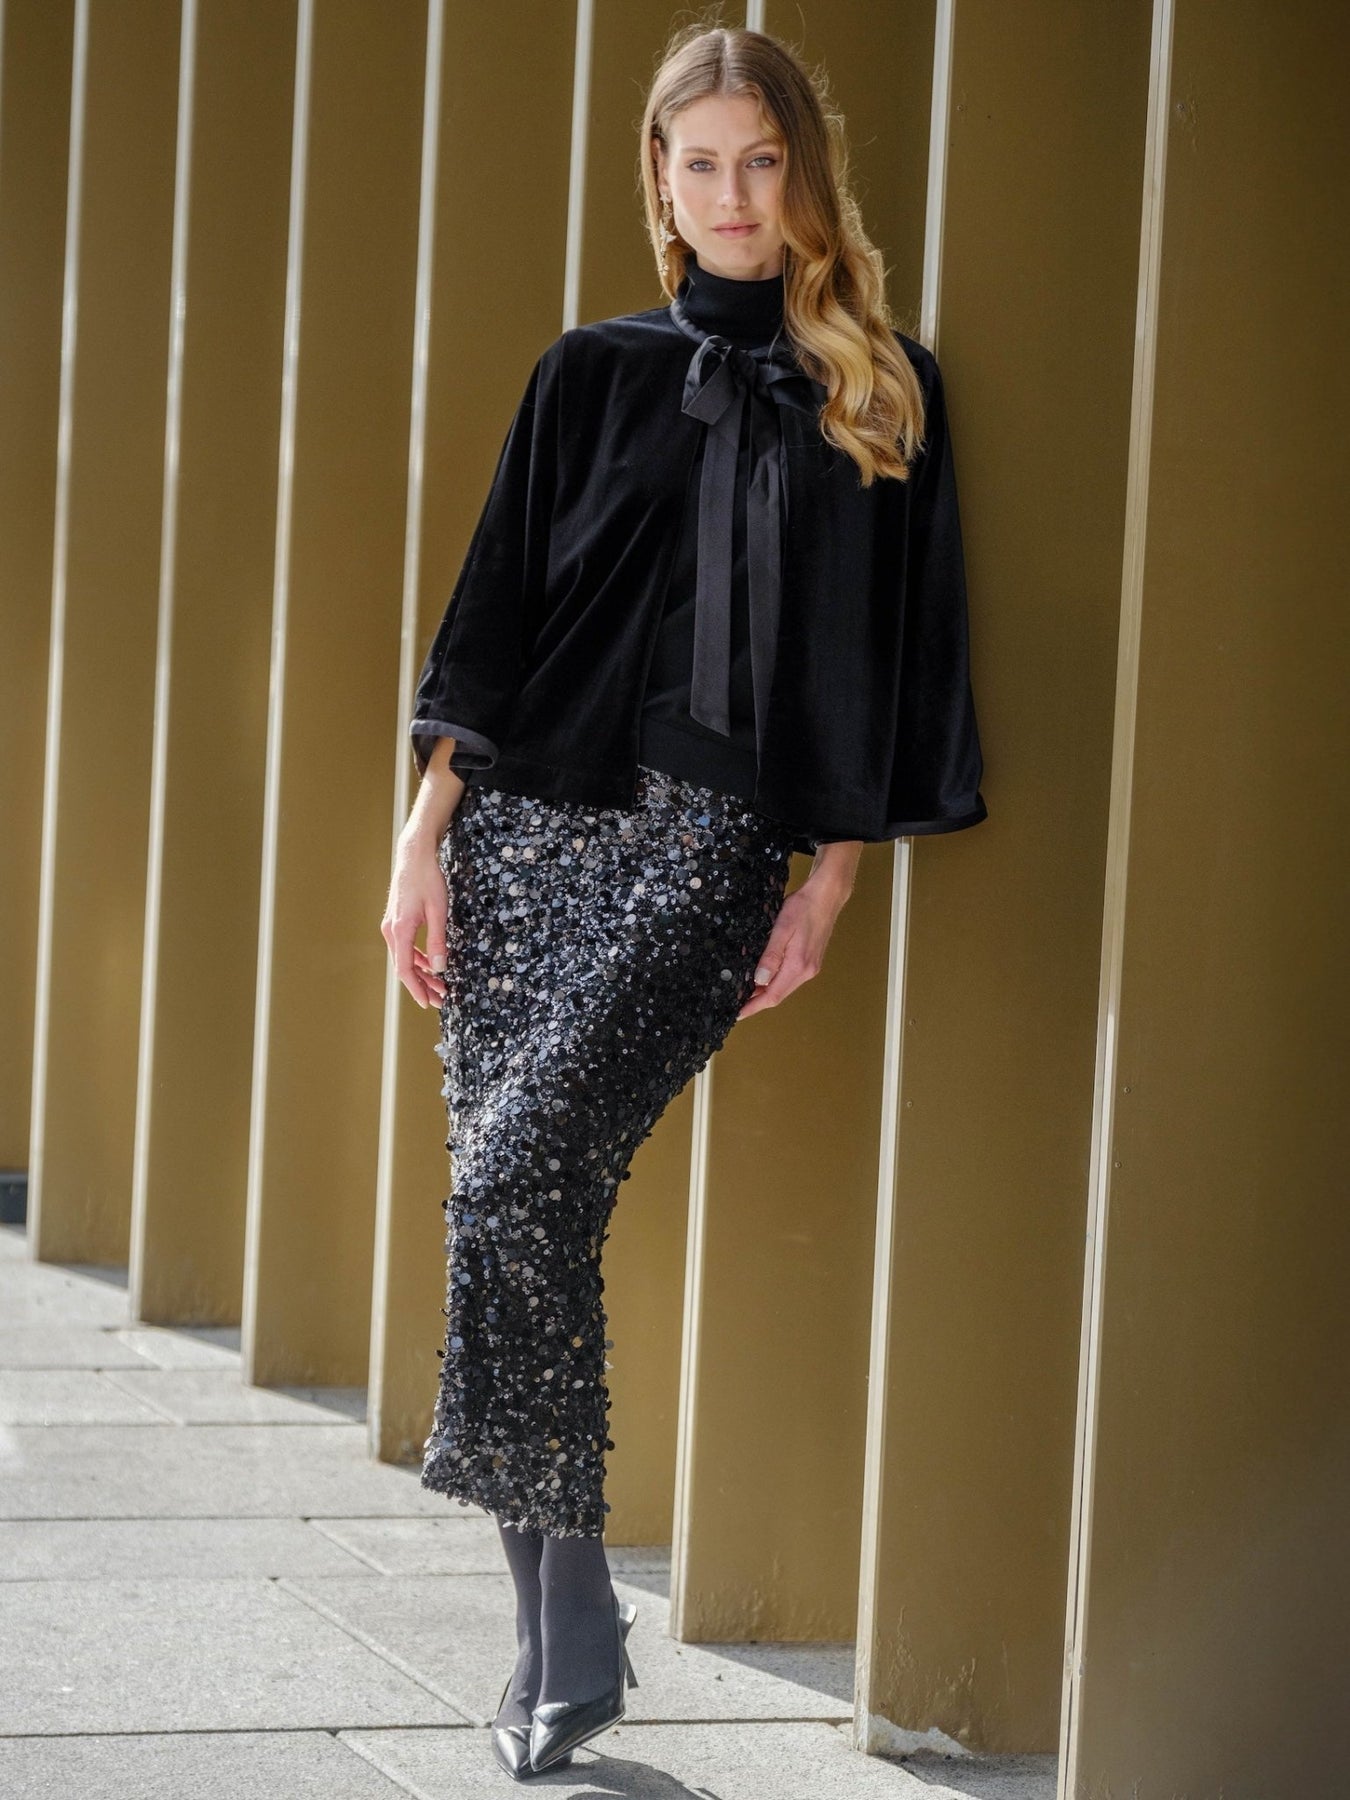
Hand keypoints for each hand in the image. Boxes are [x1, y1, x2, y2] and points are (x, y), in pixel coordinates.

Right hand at [381, 826, 449, 1008]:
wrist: (414, 856)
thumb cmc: (427, 879)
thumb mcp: (439, 911)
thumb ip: (438, 940)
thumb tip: (440, 967)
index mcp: (400, 930)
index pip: (405, 970)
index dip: (416, 989)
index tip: (428, 1003)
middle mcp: (391, 931)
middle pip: (405, 967)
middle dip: (423, 985)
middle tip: (441, 999)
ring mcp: (391, 926)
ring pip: (405, 958)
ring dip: (422, 973)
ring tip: (440, 985)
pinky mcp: (396, 921)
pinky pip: (405, 947)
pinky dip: (418, 958)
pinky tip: (431, 964)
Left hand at [735, 858, 855, 1019]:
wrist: (826, 897)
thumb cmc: (803, 908)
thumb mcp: (782, 929)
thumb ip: (771, 956)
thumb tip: (759, 980)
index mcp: (798, 966)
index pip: (773, 995)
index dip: (754, 1006)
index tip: (737, 1014)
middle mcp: (807, 971)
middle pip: (779, 995)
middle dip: (757, 1002)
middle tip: (736, 1004)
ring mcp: (811, 967)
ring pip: (784, 987)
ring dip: (766, 992)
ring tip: (745, 992)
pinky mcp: (811, 961)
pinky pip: (790, 978)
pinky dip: (775, 982)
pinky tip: (763, 978)